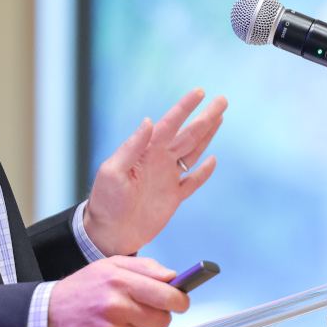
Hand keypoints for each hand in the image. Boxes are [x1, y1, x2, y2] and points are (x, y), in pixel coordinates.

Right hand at [47, 256, 190, 326]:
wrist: (52, 314)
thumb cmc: (84, 287)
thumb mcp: (111, 265)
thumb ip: (145, 267)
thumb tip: (172, 277)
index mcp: (120, 282)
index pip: (166, 296)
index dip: (180, 300)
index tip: (181, 301)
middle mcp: (116, 307)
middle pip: (162, 319)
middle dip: (162, 314)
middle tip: (150, 308)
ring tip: (128, 318)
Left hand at [83, 88, 227, 256]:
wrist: (108, 233)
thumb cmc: (105, 201)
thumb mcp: (112, 172)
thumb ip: (132, 147)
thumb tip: (148, 121)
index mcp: (146, 152)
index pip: (169, 124)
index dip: (185, 108)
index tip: (199, 92)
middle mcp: (159, 160)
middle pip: (188, 135)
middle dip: (205, 117)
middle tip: (222, 100)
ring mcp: (167, 178)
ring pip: (193, 152)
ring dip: (207, 136)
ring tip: (219, 118)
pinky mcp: (173, 198)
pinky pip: (192, 182)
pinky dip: (203, 172)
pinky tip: (212, 160)